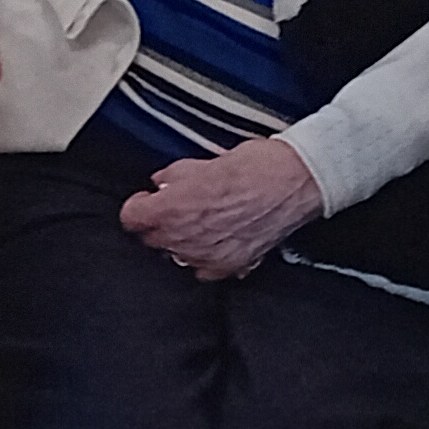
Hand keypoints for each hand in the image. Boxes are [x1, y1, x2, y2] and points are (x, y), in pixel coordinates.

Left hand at [121, 137, 324, 280]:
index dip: (137, 207)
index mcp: (176, 207)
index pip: (132, 218)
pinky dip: (204, 255)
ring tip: (198, 221)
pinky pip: (203, 268)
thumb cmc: (257, 166)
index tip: (145, 200)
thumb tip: (162, 182)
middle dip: (157, 223)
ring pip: (176, 255)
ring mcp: (208, 256)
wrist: (296, 182)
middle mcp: (187, 237)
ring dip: (179, 240)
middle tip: (172, 207)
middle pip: (152, 239)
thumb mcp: (208, 160)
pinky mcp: (230, 266)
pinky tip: (215, 239)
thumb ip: (176, 175)